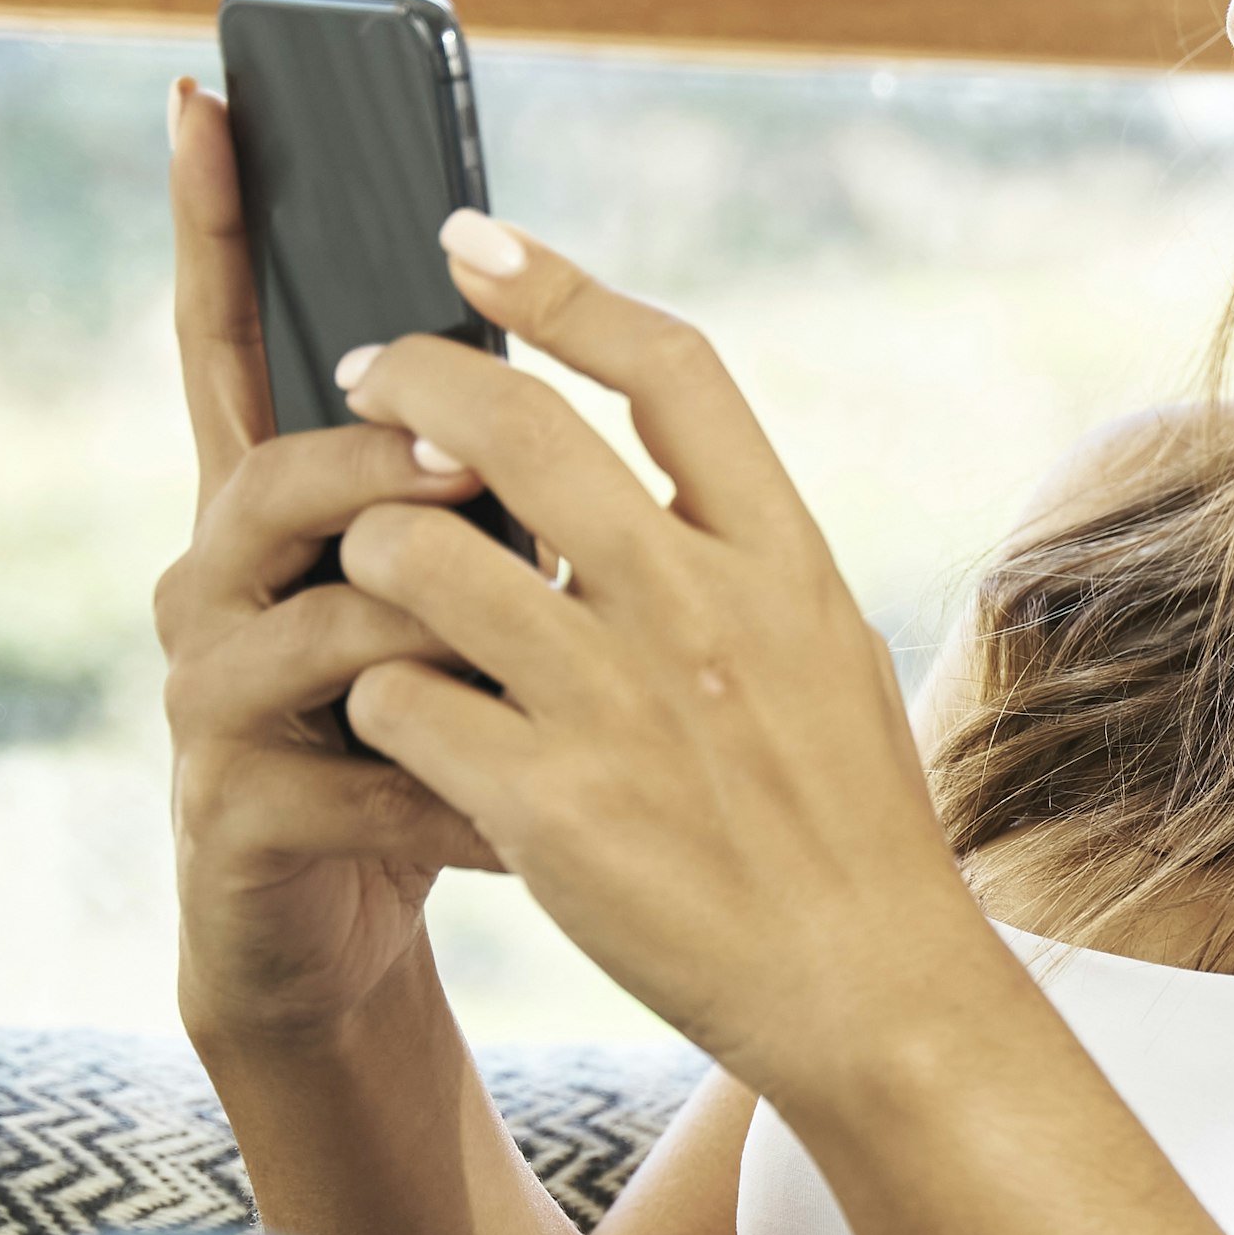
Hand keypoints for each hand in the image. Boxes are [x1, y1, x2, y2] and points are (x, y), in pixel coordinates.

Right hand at [155, 77, 506, 1051]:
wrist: (339, 941)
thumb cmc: (419, 747)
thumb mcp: (453, 605)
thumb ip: (466, 496)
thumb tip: (538, 377)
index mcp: (270, 515)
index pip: (227, 343)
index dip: (213, 225)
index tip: (205, 95)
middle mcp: (212, 585)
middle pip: (277, 476)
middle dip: (379, 461)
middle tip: (470, 456)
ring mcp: (208, 699)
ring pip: (321, 618)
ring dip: (440, 628)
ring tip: (534, 653)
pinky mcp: (234, 811)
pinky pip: (362, 770)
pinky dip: (464, 790)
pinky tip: (526, 826)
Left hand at [327, 215, 1007, 1098]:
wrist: (870, 992)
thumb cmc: (846, 823)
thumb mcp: (828, 649)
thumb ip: (738, 550)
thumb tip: (641, 456)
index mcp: (781, 556)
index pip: (668, 364)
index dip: (557, 286)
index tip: (471, 242)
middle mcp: (700, 609)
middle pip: (514, 427)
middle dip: (411, 378)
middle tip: (363, 377)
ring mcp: (618, 707)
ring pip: (416, 558)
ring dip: (369, 552)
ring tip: (368, 579)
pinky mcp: (546, 807)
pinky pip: (397, 703)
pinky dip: (376, 699)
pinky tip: (396, 722)